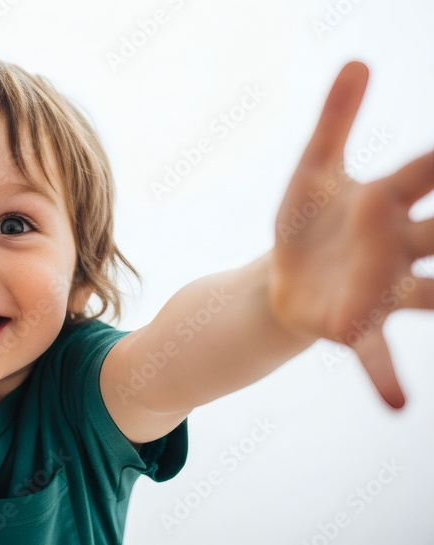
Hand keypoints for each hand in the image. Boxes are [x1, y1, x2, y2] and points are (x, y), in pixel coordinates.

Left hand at [269, 61, 432, 408]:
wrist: (286, 276)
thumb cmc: (309, 219)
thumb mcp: (312, 169)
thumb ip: (335, 120)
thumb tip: (358, 59)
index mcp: (386, 201)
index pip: (425, 173)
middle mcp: (397, 246)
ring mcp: (382, 288)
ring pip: (431, 295)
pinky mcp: (354, 324)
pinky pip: (376, 353)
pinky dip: (386, 376)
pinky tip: (400, 405)